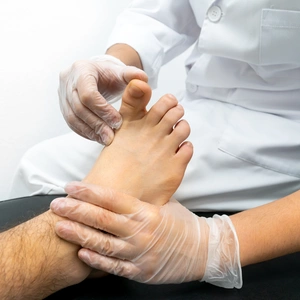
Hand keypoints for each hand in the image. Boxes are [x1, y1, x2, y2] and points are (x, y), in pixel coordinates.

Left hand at [50, 182, 241, 287]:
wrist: (203, 250)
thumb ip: (142, 201)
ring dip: (79, 234)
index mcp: (147, 212)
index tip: (72, 186)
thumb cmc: (183, 224)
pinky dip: (97, 260)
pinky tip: (81, 252)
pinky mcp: (141, 271)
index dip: (90, 192)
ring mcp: (140, 253)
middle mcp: (141, 231)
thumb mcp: (165, 205)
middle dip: (77, 211)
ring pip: (104, 243)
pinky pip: (115, 266)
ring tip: (60, 226)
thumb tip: (119, 193)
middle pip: (103, 219)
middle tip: (57, 205)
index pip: (112, 199)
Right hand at [58, 55, 147, 144]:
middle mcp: (68, 80)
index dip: (102, 110)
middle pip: (79, 107)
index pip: (88, 93)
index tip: (118, 122)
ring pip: (72, 117)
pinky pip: (71, 123)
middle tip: (112, 137)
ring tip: (106, 140)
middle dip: (96, 124)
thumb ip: (133, 75)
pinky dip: (85, 132)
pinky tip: (98, 138)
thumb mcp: (122, 73)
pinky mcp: (63, 106)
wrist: (98, 76)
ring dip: (90, 131)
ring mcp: (63, 94)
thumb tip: (143, 79)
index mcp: (82, 69)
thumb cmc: (111, 75)